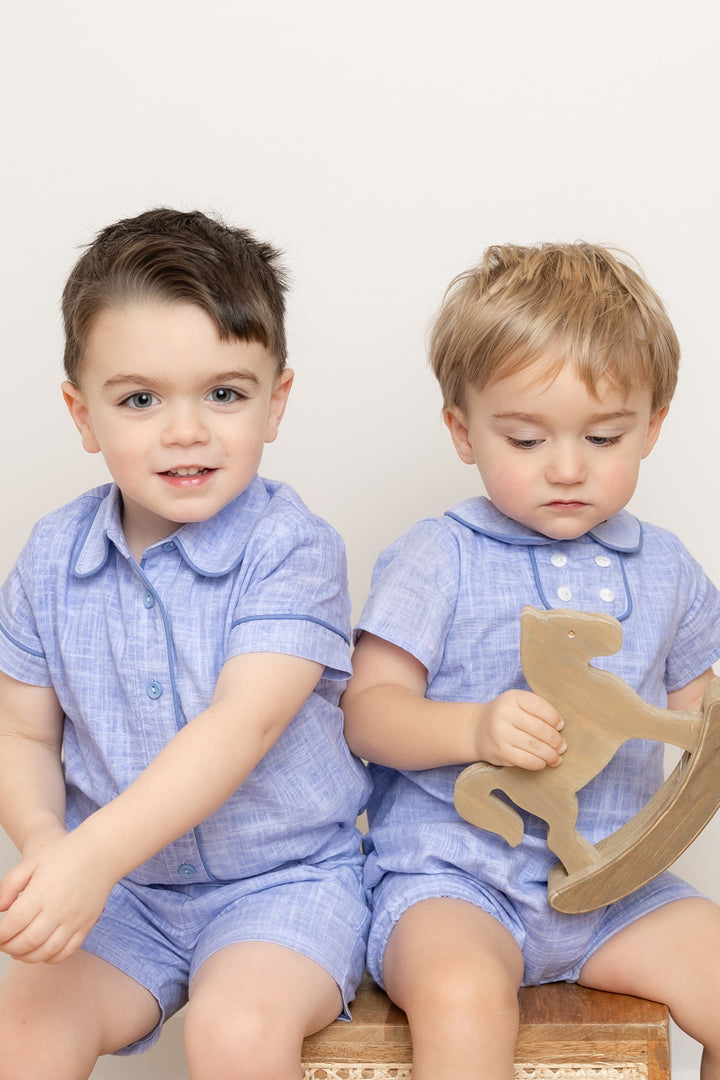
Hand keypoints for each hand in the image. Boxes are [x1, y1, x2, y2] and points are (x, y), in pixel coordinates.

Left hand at [0, 830, 114, 963]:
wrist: (101, 852)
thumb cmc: (66, 854)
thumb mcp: (32, 861)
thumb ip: (10, 885)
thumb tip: (0, 908)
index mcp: (42, 892)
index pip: (13, 923)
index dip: (0, 935)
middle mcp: (59, 909)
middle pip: (28, 941)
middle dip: (9, 947)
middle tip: (3, 943)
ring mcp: (74, 920)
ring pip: (46, 952)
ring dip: (27, 957)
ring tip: (17, 950)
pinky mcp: (86, 925)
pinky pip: (67, 951)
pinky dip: (50, 958)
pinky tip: (41, 952)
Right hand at [477, 689, 565, 769]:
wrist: (476, 729)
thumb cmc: (505, 716)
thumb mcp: (517, 703)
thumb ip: (536, 709)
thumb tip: (560, 728)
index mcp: (513, 698)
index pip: (541, 708)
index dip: (555, 719)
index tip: (560, 726)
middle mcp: (505, 713)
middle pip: (540, 729)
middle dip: (556, 740)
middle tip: (562, 746)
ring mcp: (501, 733)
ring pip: (535, 746)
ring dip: (551, 754)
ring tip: (557, 757)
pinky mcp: (500, 751)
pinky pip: (526, 760)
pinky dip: (538, 763)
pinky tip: (543, 763)